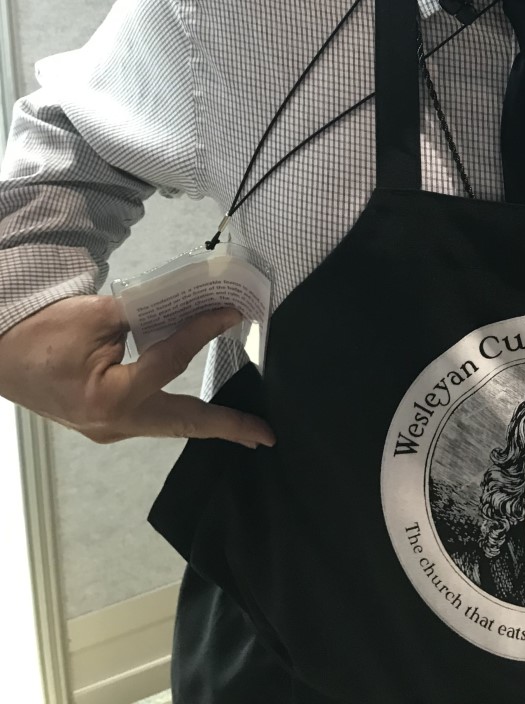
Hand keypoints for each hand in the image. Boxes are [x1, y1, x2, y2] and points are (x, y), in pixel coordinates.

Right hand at [0, 294, 275, 448]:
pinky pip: (149, 417)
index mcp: (111, 397)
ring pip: (166, 423)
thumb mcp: (97, 315)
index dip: (203, 332)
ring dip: (203, 421)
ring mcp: (107, 429)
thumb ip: (146, 314)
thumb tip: (190, 308)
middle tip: (264, 437)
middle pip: (181, 423)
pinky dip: (175, 409)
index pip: (171, 361)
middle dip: (226, 428)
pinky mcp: (102, 422)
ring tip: (241, 426)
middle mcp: (113, 423)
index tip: (231, 312)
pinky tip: (196, 406)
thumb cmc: (41, 332)